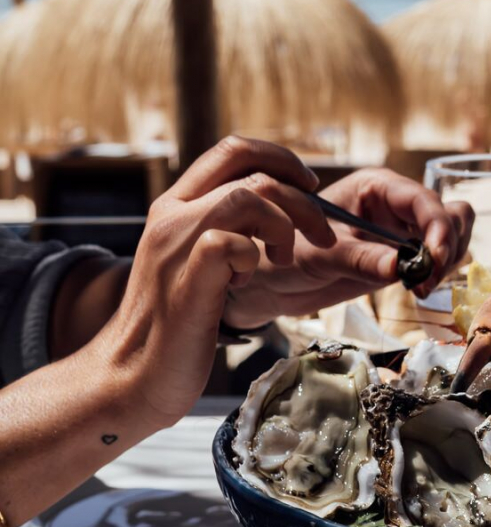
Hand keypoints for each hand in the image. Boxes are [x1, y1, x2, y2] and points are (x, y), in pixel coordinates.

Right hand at [93, 138, 338, 427]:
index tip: (308, 186)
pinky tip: (247, 281)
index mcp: (176, 206)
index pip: (232, 151)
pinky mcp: (188, 280)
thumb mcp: (197, 264)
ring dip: (284, 225)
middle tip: (321, 234)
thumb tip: (276, 216)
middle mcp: (172, 216)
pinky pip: (231, 242)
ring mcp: (176, 245)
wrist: (132, 375)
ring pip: (247, 196)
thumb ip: (224, 232)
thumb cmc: (175, 327)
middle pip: (249, 166)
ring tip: (283, 260)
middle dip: (300, 195)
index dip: (280, 159)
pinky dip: (253, 257)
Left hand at [229, 164, 472, 325]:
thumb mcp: (318, 256)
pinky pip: (440, 258)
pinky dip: (439, 273)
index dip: (437, 226)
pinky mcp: (404, 258)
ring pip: (453, 234)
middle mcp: (395, 205)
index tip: (436, 257)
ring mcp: (403, 232)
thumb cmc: (285, 256)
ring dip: (448, 261)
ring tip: (421, 287)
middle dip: (447, 246)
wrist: (273, 283)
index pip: (422, 199)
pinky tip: (418, 289)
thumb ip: (360, 260)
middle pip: (448, 214)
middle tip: (427, 280)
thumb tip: (401, 268)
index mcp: (375, 187)